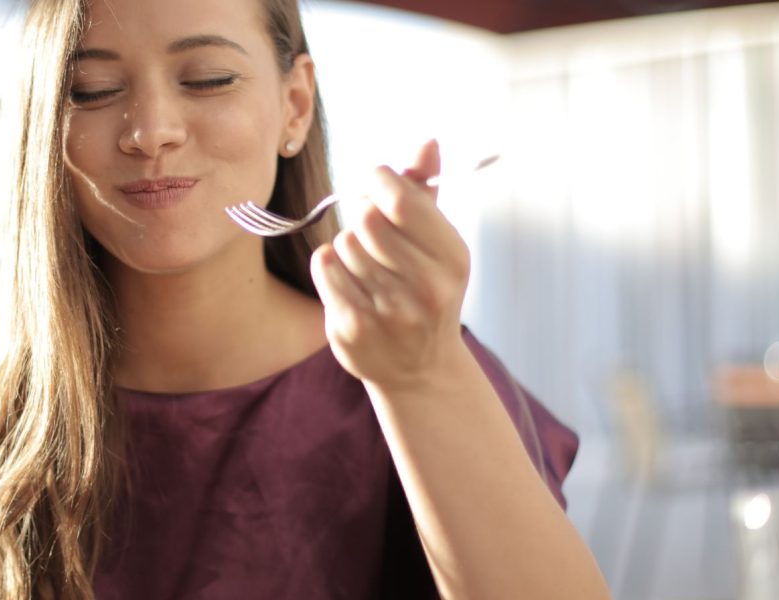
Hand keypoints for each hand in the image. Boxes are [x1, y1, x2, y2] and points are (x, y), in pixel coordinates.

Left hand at [310, 139, 471, 392]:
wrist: (420, 369)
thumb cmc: (426, 290)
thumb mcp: (438, 243)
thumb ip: (426, 191)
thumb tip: (427, 142)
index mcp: (452, 258)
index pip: (401, 200)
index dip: (379, 180)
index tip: (375, 181)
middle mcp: (426, 288)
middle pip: (366, 218)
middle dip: (363, 216)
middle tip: (371, 230)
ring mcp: (389, 311)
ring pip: (344, 242)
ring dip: (349, 247)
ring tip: (368, 268)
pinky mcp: (353, 328)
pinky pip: (325, 266)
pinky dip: (330, 266)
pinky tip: (349, 283)